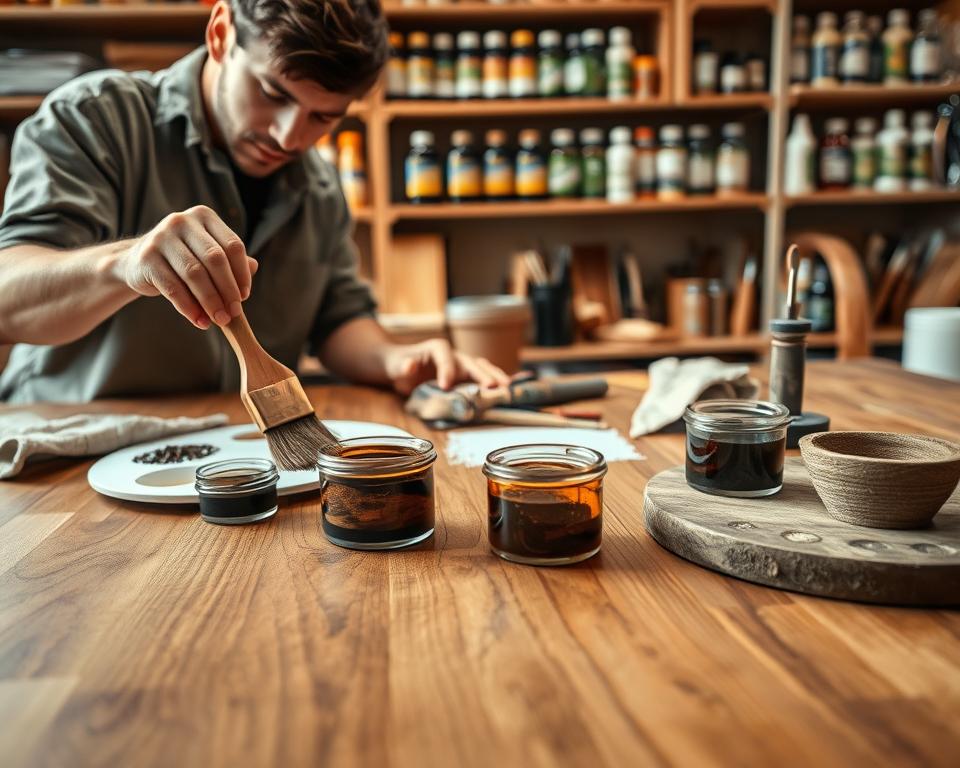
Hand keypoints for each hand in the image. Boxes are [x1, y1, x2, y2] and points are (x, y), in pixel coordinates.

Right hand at [114, 205, 257, 329]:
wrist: (137, 262)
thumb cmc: (182, 260)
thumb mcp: (207, 254)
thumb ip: (230, 260)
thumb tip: (254, 267)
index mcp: (203, 216)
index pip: (232, 245)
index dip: (242, 274)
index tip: (244, 297)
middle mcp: (182, 221)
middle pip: (215, 259)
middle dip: (228, 290)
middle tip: (234, 313)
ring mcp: (161, 237)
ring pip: (195, 274)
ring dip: (210, 302)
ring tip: (219, 320)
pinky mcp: (146, 258)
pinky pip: (173, 288)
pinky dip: (189, 308)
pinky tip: (200, 321)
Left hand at [383, 338, 511, 394]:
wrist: (403, 367)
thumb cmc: (400, 364)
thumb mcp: (397, 365)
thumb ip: (403, 366)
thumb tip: (409, 365)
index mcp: (437, 348)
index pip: (445, 357)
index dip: (447, 370)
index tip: (445, 386)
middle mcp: (454, 355)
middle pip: (471, 362)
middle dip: (482, 374)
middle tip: (493, 386)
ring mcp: (462, 366)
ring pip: (482, 368)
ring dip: (494, 377)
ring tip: (507, 388)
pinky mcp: (466, 377)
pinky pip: (483, 378)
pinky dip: (494, 384)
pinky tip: (506, 391)